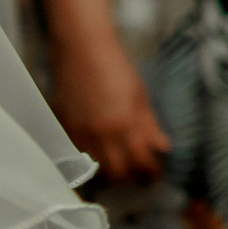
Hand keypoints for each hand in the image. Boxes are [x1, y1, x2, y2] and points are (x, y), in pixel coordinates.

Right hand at [53, 34, 171, 183]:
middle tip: (142, 174)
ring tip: (124, 166)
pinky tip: (103, 154)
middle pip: (117, 171)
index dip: (150, 171)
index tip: (157, 173)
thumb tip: (163, 147)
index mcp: (124, 124)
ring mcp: (79, 133)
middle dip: (132, 177)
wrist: (82, 52)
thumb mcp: (140, 96)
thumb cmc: (117, 69)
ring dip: (112, 171)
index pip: (140, 161)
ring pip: (96, 167)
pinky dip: (93, 159)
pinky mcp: (64, 129)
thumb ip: (150, 125)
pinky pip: (79, 155)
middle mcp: (100, 134)